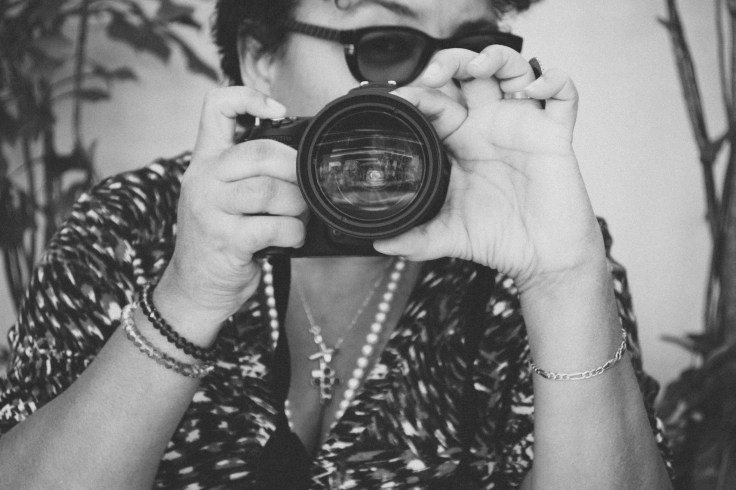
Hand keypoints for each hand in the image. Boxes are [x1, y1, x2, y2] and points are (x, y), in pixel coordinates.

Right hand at [156, 87, 306, 329]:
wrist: (195, 288)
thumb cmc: (219, 239)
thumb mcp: (222, 196)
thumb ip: (248, 173)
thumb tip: (300, 160)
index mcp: (205, 161)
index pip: (216, 106)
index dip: (249, 97)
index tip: (278, 111)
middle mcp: (203, 179)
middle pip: (260, 151)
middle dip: (294, 170)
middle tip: (302, 188)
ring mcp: (211, 210)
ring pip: (271, 190)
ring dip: (297, 206)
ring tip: (297, 217)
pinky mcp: (225, 240)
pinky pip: (275, 227)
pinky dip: (294, 233)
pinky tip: (290, 239)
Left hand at [374, 46, 604, 291]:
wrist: (541, 258)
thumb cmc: (499, 240)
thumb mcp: (449, 235)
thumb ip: (415, 238)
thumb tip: (379, 244)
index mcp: (461, 142)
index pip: (437, 102)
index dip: (420, 93)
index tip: (403, 99)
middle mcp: (490, 127)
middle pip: (471, 73)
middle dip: (451, 62)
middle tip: (435, 75)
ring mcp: (523, 126)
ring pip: (513, 70)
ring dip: (496, 57)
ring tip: (479, 67)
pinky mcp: (555, 135)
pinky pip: (564, 94)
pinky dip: (553, 80)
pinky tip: (534, 90)